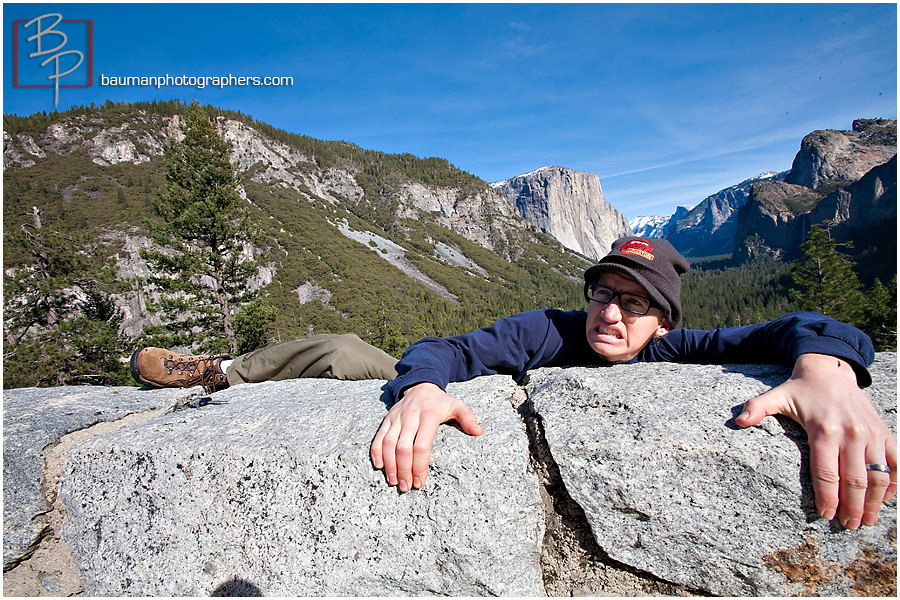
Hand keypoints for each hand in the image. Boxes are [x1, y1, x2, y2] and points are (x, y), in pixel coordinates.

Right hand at [370, 382, 482, 491]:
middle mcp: (411, 417)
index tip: (421, 482)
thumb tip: (479, 431)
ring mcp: (397, 418)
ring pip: (388, 443)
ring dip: (390, 465)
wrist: (420, 385)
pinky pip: (379, 436)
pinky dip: (376, 451)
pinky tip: (379, 466)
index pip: (422, 445)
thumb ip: (467, 418)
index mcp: (429, 416)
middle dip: (404, 470)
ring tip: (394, 481)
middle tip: (406, 487)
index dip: (420, 465)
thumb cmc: (440, 402)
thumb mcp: (457, 406)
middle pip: (403, 447)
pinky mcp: (387, 419)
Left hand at [736, 353, 896, 528]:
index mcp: (823, 430)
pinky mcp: (884, 433)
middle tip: (847, 526)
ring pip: (878, 475)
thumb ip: (758, 408)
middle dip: (852, 507)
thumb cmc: (801, 389)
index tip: (825, 516)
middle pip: (854, 480)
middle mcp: (850, 434)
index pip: (826, 472)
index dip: (827, 497)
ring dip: (874, 502)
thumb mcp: (777, 396)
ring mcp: (870, 434)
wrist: (832, 370)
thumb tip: (738, 421)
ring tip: (865, 521)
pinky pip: (895, 463)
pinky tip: (885, 501)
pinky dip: (894, 484)